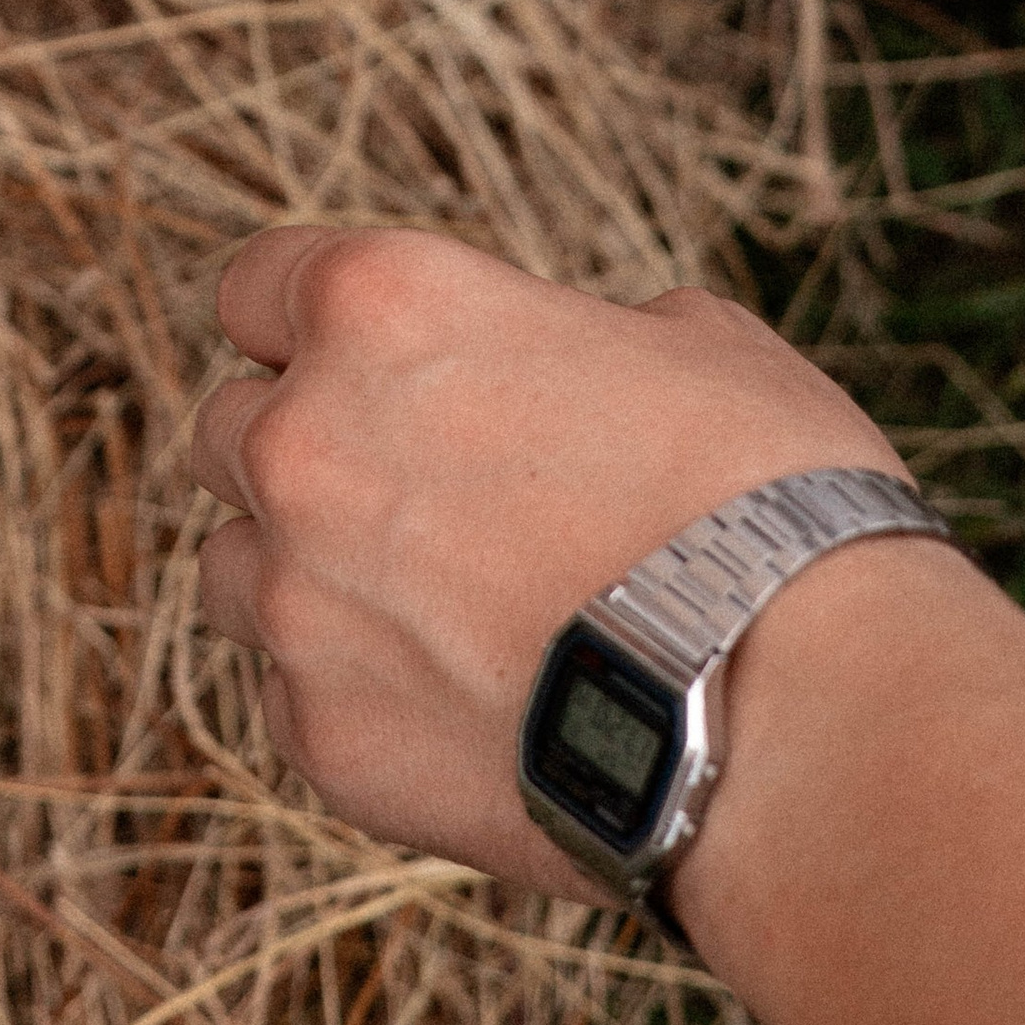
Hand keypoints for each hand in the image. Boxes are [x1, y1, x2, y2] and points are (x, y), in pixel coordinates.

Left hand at [189, 229, 904, 891]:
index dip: (307, 325)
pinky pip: (291, 695)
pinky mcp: (319, 735)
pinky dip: (355, 695)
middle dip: (301, 450)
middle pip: (229, 429)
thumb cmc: (764, 502)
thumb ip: (571, 333)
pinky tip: (466, 708)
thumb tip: (564, 359)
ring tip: (433, 613)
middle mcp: (301, 440)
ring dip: (304, 576)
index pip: (252, 289)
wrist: (795, 720)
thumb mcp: (689, 342)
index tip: (362, 366)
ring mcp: (297, 597)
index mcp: (377, 304)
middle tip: (415, 498)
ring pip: (233, 568)